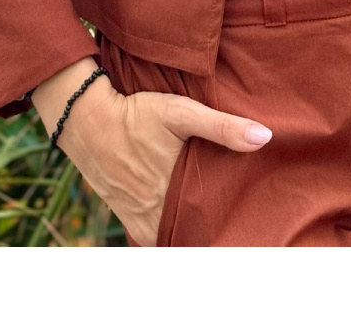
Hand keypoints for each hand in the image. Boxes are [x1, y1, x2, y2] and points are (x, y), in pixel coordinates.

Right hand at [33, 57, 271, 245]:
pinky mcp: (128, 217)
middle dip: (215, 234)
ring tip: (215, 229)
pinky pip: (154, 238)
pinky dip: (170, 235)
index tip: (248, 231)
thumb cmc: (137, 114)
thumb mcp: (180, 112)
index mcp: (175, 193)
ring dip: (193, 235)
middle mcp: (157, 213)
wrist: (87, 120)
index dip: (230, 230)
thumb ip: (222, 126)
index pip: (211, 226)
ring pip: (174, 238)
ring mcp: (140, 218)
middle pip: (194, 235)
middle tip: (237, 229)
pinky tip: (186, 227)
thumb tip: (264, 137)